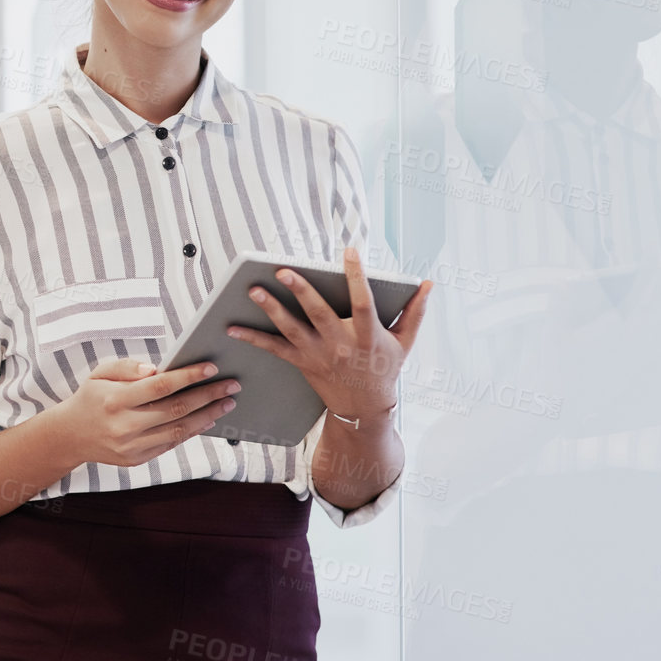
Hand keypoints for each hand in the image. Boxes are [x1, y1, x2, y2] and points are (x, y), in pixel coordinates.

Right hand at [48, 356, 240, 466]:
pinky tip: (207, 419)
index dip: (188, 377)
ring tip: (227, 403)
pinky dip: (192, 431)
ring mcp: (132, 446)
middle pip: (175, 409)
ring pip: (178, 430)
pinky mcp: (137, 459)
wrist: (71, 436)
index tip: (211, 368)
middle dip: (208, 396)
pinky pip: (171, 444)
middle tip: (232, 385)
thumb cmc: (91, 397)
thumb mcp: (100, 373)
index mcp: (115, 399)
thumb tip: (158, 369)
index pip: (160, 386)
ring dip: (207, 416)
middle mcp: (124, 425)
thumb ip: (127, 367)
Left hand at [227, 246, 432, 424]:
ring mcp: (318, 354)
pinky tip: (232, 326)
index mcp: (368, 335)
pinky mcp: (302, 362)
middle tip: (283, 270)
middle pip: (318, 313)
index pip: (363, 302)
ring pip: (291, 329)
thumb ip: (415, 312)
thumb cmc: (385, 368)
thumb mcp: (405, 342)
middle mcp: (340, 344)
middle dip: (300, 291)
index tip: (350, 251)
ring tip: (253, 289)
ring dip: (271, 309)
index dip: (357, 276)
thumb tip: (428, 284)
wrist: (364, 409)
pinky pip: (273, 349)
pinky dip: (252, 337)